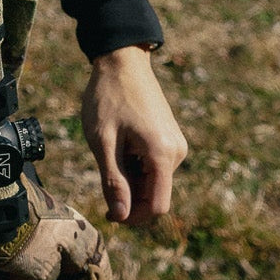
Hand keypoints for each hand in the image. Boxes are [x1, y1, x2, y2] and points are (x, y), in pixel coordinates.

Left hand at [81, 45, 187, 224]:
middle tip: (102, 178)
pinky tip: (119, 147)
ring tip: (110, 152)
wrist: (122, 62)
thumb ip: (113, 180)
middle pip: (156, 196)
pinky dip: (136, 167)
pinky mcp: (170, 139)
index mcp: (162, 154)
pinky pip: (155, 166)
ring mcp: (176, 145)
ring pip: (154, 181)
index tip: (108, 213)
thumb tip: (122, 215)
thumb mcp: (103, 141)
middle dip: (130, 197)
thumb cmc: (108, 98)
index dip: (133, 217)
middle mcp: (177, 152)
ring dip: (131, 180)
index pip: (157, 207)